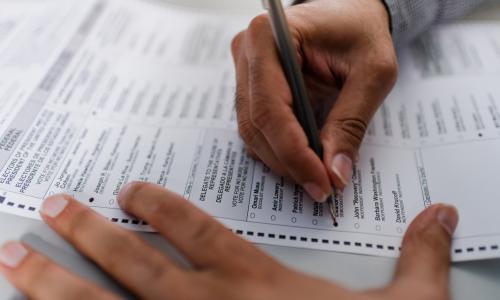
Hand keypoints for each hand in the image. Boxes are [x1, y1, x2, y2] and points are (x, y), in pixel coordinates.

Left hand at [0, 182, 456, 299]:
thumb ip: (420, 257)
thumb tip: (444, 212)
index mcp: (256, 287)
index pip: (197, 230)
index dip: (160, 205)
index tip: (128, 189)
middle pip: (135, 264)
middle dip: (87, 235)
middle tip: (48, 209)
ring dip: (57, 284)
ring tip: (16, 261)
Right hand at [231, 0, 397, 200]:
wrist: (351, 13)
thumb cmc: (362, 32)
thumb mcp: (372, 73)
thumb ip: (351, 123)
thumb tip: (334, 173)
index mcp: (270, 36)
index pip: (271, 108)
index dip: (294, 153)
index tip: (320, 184)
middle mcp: (247, 51)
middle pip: (256, 124)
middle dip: (288, 162)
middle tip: (322, 186)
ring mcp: (244, 69)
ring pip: (252, 130)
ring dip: (282, 159)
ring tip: (316, 174)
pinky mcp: (250, 85)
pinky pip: (257, 126)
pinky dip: (279, 147)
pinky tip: (304, 156)